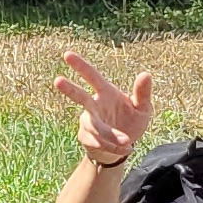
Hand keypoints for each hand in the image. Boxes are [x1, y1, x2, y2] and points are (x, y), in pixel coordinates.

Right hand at [54, 53, 154, 170]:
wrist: (123, 147)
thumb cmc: (131, 122)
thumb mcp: (142, 108)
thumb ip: (142, 93)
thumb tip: (145, 74)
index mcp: (106, 93)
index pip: (92, 77)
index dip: (80, 66)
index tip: (67, 54)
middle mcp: (94, 106)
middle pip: (80, 97)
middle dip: (69, 89)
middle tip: (57, 80)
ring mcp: (88, 122)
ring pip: (94, 127)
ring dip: (110, 135)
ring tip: (127, 141)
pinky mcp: (86, 138)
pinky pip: (97, 141)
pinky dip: (112, 146)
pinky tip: (125, 148)